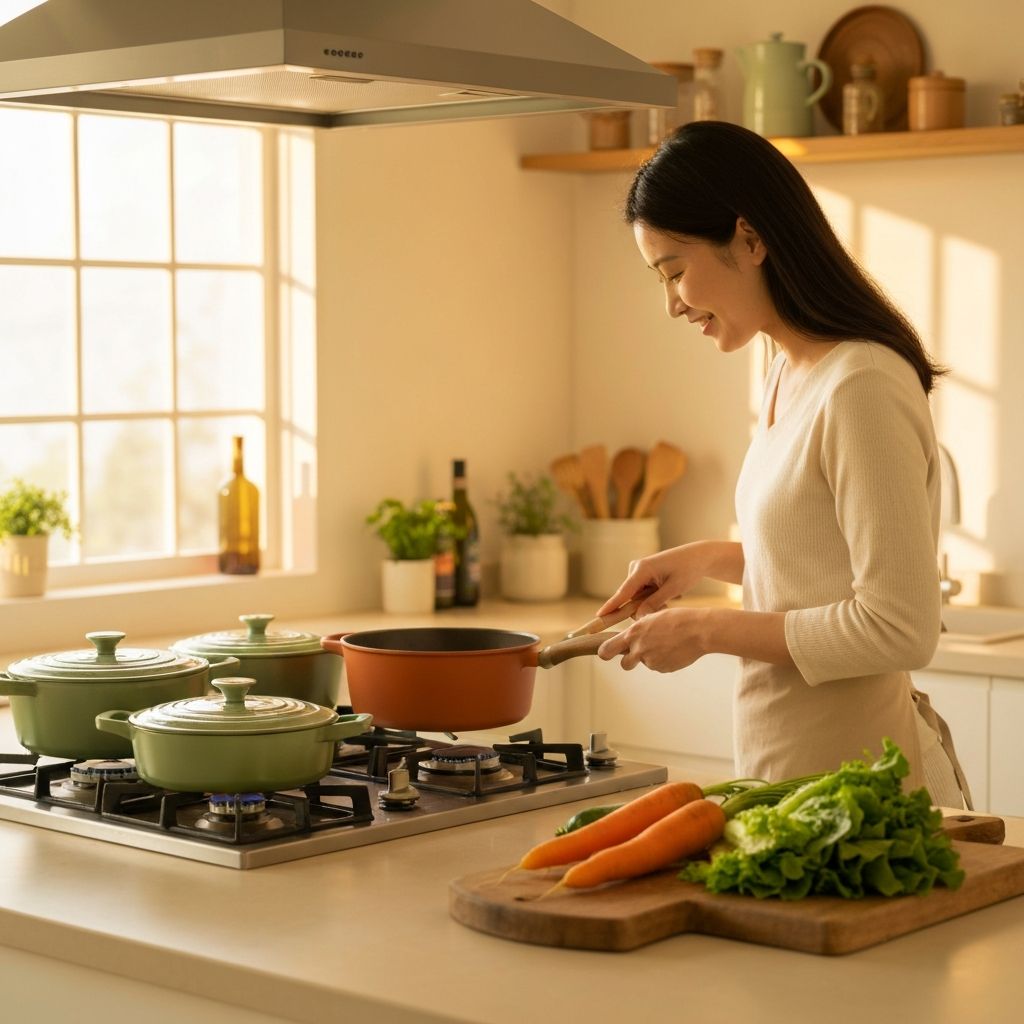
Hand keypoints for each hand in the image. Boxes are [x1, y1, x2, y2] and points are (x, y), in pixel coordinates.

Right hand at [596, 543, 711, 620]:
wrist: (699, 556)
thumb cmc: (688, 570)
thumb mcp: (674, 588)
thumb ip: (655, 603)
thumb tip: (637, 617)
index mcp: (642, 569)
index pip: (623, 592)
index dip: (611, 606)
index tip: (597, 616)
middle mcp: (636, 568)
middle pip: (630, 598)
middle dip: (645, 607)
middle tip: (668, 604)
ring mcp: (638, 571)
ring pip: (637, 597)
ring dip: (652, 602)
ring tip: (673, 595)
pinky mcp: (643, 574)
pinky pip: (642, 593)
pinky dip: (654, 597)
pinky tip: (670, 591)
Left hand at [597, 607, 706, 671]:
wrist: (698, 631)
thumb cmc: (677, 619)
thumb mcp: (652, 616)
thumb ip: (639, 627)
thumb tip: (633, 631)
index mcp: (633, 633)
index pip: (607, 649)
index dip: (605, 652)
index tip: (605, 653)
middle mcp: (639, 649)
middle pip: (625, 664)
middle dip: (630, 660)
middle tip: (638, 653)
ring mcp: (651, 661)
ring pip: (646, 663)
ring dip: (652, 657)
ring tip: (667, 644)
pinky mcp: (664, 669)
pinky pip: (660, 666)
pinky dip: (664, 660)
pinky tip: (675, 649)